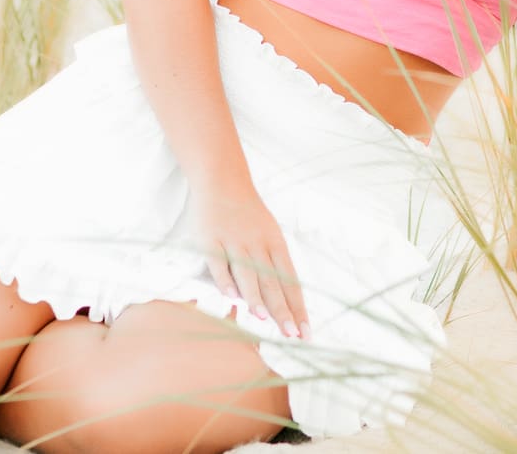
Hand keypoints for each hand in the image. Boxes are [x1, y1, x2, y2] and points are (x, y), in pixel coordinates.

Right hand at [187, 182, 309, 339]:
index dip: (298, 307)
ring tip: (265, 320)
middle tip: (292, 335)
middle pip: (272, 281)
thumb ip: (273, 265)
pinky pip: (218, 263)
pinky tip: (231, 297)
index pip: (291, 281)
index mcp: (276, 244)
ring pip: (247, 273)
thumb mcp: (269, 234)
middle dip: (283, 310)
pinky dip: (224, 280)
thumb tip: (282, 301)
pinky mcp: (210, 239)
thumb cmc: (249, 215)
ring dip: (256, 297)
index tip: (306, 332)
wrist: (222, 180)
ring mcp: (234, 241)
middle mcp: (258, 244)